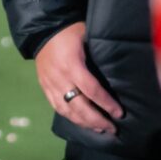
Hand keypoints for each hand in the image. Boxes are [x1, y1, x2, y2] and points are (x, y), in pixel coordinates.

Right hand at [34, 22, 122, 136]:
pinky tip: (81, 122)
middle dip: (97, 120)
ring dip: (84, 123)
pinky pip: (57, 107)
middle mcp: (60, 79)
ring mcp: (50, 85)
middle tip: (112, 128)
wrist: (41, 30)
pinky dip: (70, 117)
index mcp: (72, 65)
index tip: (119, 113)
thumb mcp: (87, 37)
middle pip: (79, 107)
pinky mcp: (44, 88)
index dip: (106, 104)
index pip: (92, 91)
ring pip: (67, 111)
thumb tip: (117, 69)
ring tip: (99, 129)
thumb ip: (98, 53)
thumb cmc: (69, 31)